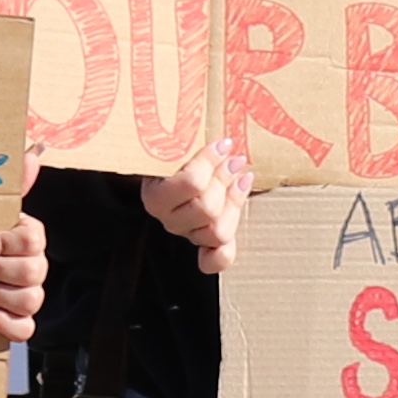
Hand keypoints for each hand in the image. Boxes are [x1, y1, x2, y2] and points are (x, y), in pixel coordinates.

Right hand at [141, 131, 249, 273]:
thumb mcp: (177, 143)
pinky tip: (235, 221)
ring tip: (242, 179)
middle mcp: (168, 218)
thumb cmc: (176, 153)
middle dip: (225, 181)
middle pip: (207, 209)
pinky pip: (215, 260)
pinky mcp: (202, 245)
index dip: (212, 162)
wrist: (169, 167)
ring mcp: (186, 233)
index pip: (192, 183)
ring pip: (217, 232)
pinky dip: (226, 250)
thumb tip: (222, 140)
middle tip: (234, 160)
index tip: (223, 144)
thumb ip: (188, 137)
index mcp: (155, 195)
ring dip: (234, 203)